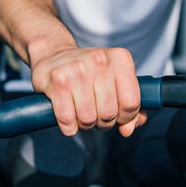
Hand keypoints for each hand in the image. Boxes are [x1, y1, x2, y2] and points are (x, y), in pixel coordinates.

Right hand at [31, 47, 146, 136]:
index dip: (125, 118)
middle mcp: (100, 60)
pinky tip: (68, 118)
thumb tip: (128, 129)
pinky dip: (69, 127)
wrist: (54, 56)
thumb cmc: (90, 74)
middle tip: (96, 114)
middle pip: (109, 113)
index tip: (117, 116)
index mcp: (120, 59)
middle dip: (103, 122)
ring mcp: (77, 70)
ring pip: (88, 119)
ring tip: (81, 114)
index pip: (131, 103)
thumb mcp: (115, 82)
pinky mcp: (57, 81)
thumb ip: (130, 106)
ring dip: (85, 125)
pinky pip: (67, 119)